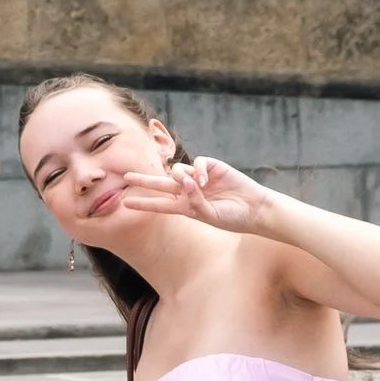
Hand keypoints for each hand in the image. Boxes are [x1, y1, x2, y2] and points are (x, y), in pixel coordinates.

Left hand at [113, 152, 276, 239]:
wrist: (254, 209)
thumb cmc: (232, 217)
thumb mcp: (210, 216)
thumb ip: (194, 201)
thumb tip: (184, 181)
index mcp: (187, 207)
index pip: (160, 204)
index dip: (144, 204)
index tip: (125, 204)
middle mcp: (190, 191)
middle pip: (161, 184)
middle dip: (144, 181)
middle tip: (126, 177)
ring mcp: (200, 178)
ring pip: (178, 171)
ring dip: (181, 177)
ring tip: (196, 186)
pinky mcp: (211, 167)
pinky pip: (196, 163)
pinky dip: (197, 170)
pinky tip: (204, 180)